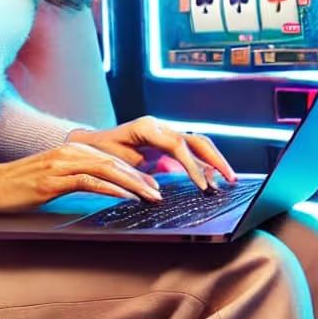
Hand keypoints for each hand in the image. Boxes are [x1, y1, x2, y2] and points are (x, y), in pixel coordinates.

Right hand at [0, 141, 163, 211]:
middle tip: (160, 193)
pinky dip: (110, 189)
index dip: (136, 172)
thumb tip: (106, 187)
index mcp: (72, 149)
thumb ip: (79, 177)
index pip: (112, 159)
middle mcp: (70, 152)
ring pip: (106, 170)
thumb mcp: (55, 177)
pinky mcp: (53, 180)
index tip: (154, 185)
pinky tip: (124, 197)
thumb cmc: (22, 184)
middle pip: (114, 162)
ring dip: (132, 184)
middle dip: (141, 178)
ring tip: (150, 197)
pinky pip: (88, 182)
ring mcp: (61, 165)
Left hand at [66, 116, 237, 190]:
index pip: (178, 145)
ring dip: (213, 161)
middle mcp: (158, 126)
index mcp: (146, 128)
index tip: (204, 186)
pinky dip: (202, 163)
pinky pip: (189, 150)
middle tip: (230, 179)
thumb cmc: (97, 154)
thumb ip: (136, 175)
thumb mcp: (114, 164)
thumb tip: (157, 192)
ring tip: (228, 180)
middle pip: (195, 139)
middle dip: (215, 159)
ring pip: (196, 142)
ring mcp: (163, 131)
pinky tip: (211, 178)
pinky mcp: (165, 141)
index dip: (193, 166)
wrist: (87, 144)